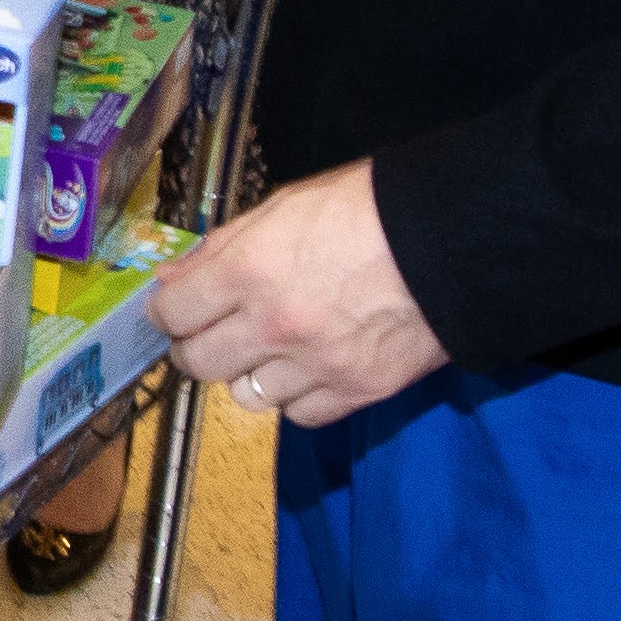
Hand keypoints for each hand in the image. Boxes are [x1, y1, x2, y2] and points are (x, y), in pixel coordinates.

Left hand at [148, 158, 447, 423]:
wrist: (452, 241)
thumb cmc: (369, 210)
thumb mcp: (285, 205)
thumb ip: (225, 246)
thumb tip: (176, 278)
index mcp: (251, 269)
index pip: (174, 312)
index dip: (167, 312)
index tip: (175, 310)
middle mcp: (274, 324)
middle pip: (199, 363)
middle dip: (197, 346)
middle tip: (213, 332)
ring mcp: (315, 364)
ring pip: (245, 396)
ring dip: (250, 373)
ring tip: (272, 348)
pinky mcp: (355, 392)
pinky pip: (299, 414)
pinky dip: (298, 396)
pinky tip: (311, 367)